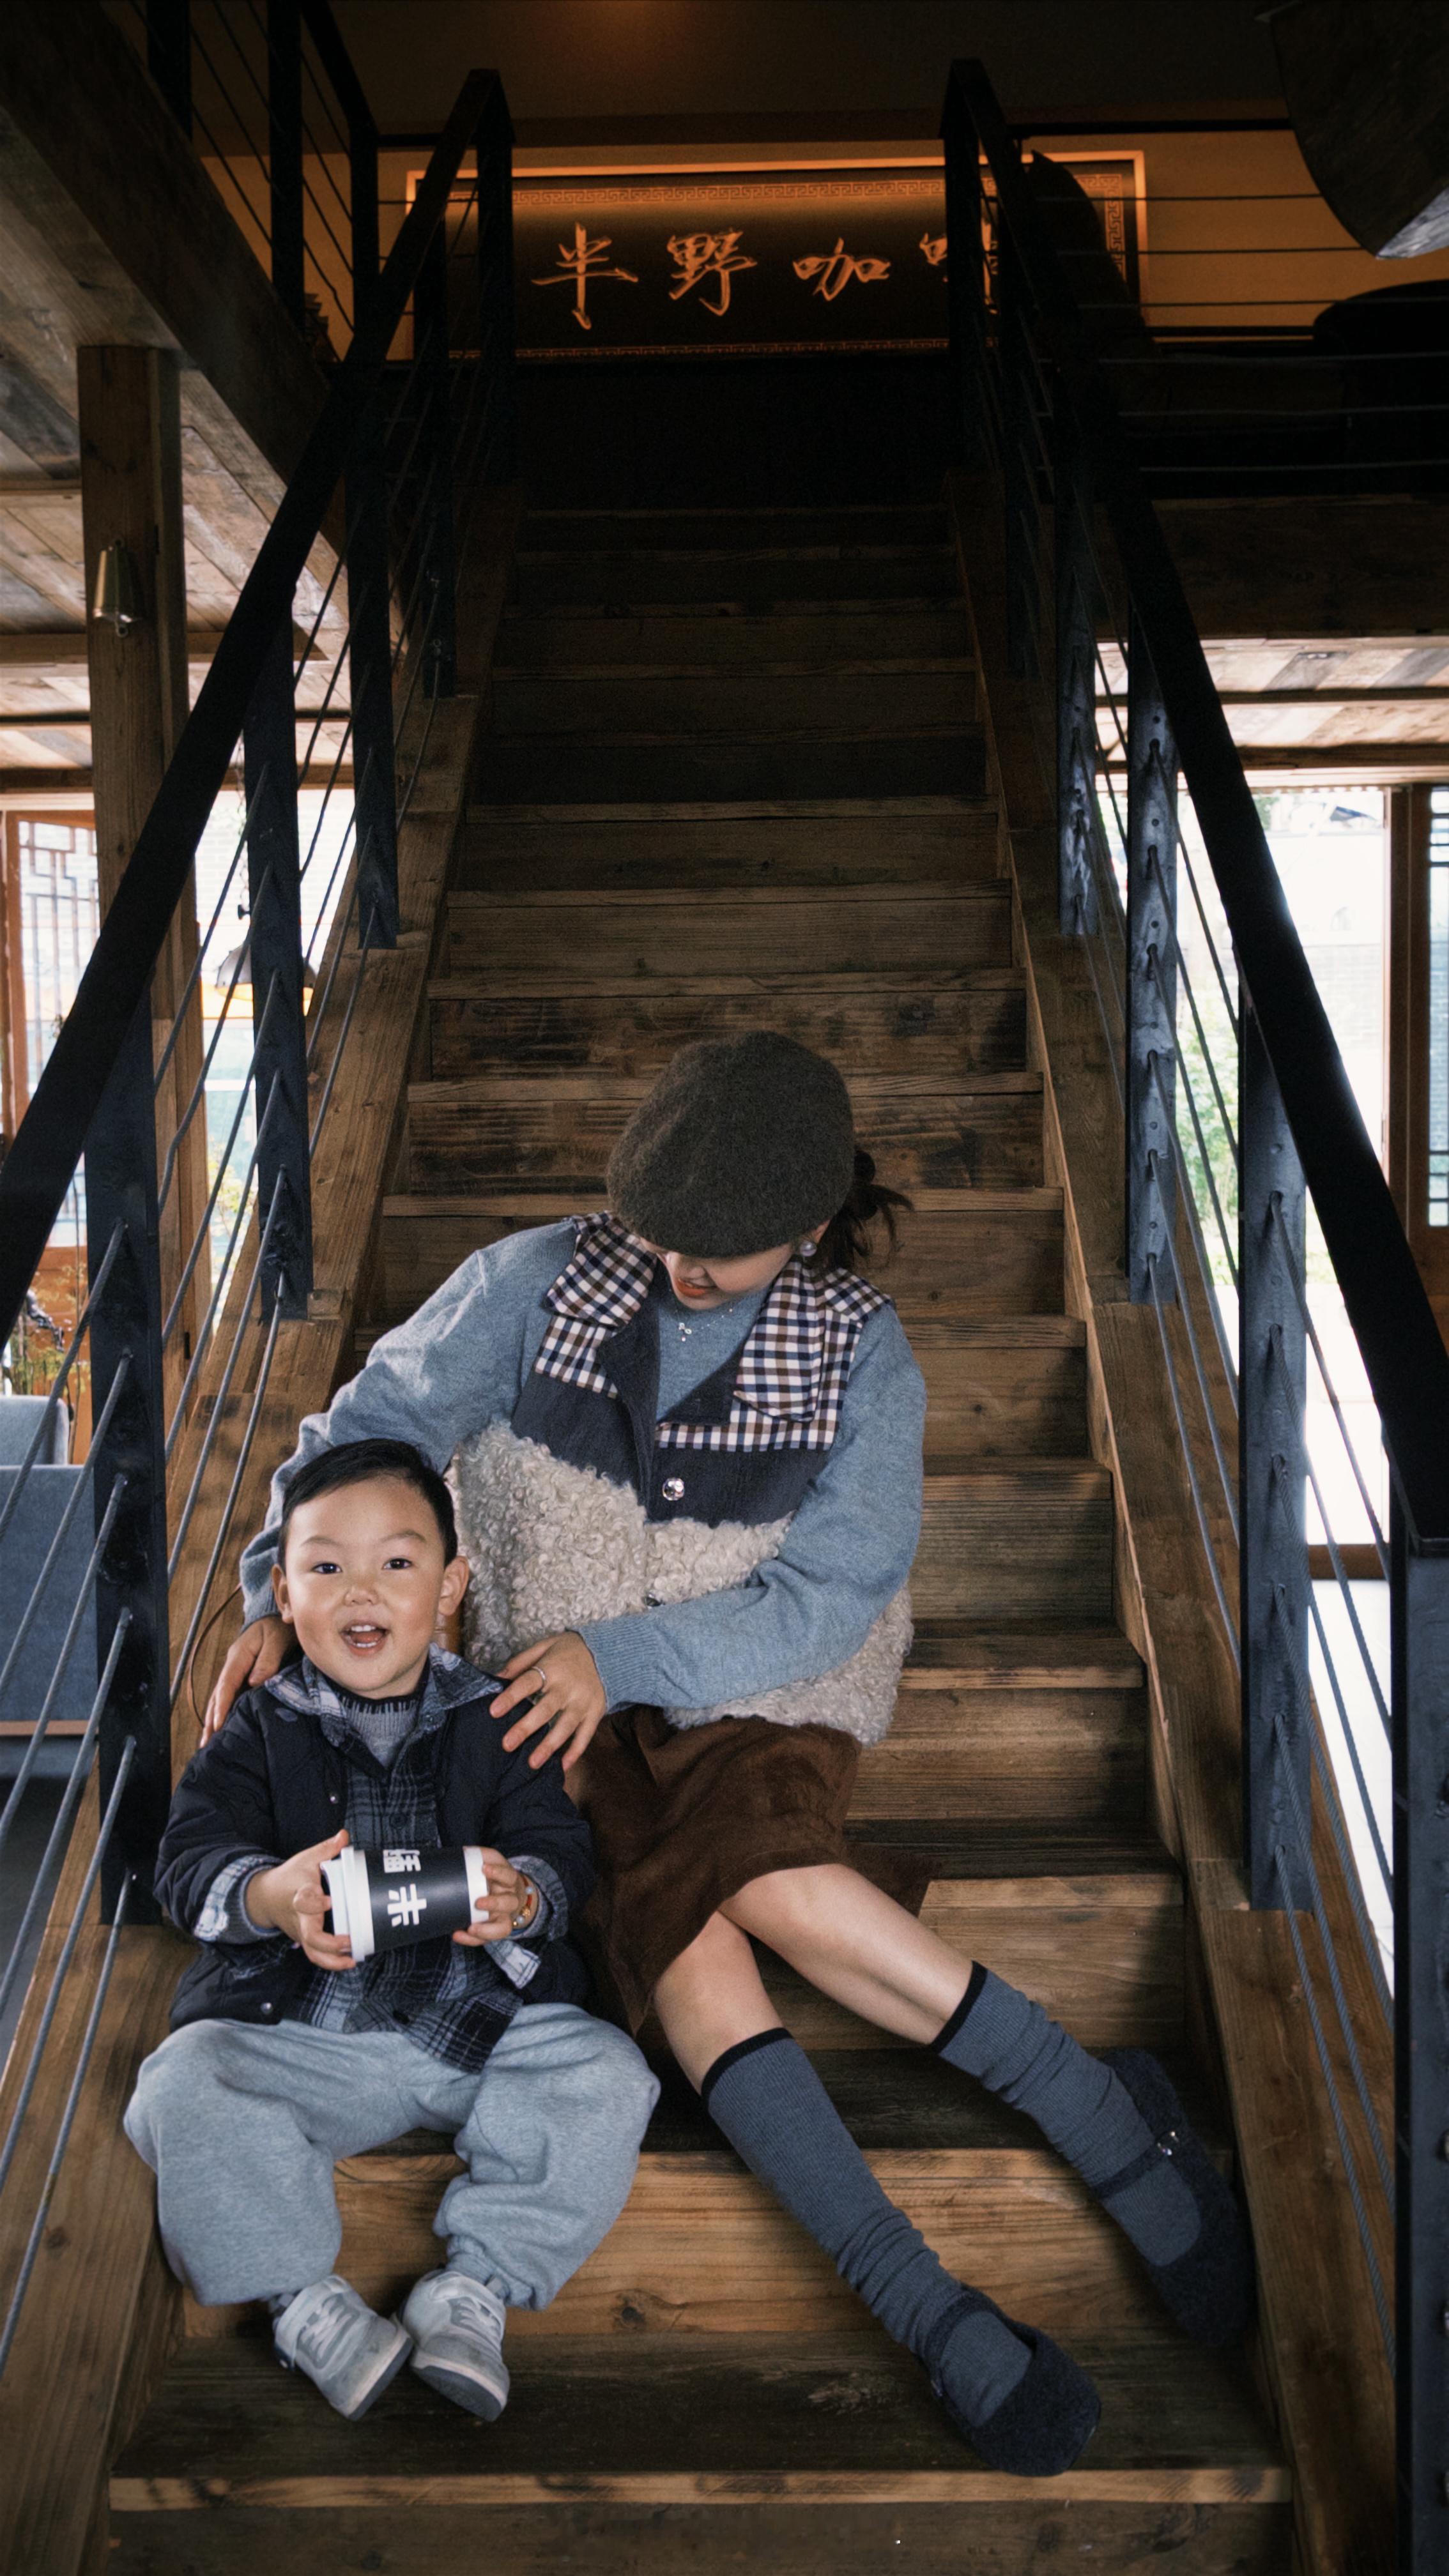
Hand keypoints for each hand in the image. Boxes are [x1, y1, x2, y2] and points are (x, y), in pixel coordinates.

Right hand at [203, 1615, 289, 1742]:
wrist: (278, 1620)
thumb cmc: (279, 1629)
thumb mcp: (277, 1639)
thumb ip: (268, 1659)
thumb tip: (255, 1682)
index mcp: (238, 1656)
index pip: (226, 1684)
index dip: (222, 1705)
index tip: (218, 1724)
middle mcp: (232, 1665)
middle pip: (218, 1695)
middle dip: (211, 1719)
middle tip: (206, 1743)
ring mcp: (235, 1671)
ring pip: (220, 1698)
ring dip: (213, 1718)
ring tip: (208, 1742)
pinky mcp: (241, 1677)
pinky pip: (229, 1696)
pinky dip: (223, 1711)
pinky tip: (221, 1726)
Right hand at [247, 1829, 357, 1971]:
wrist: (265, 1897)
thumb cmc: (289, 1877)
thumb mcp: (306, 1859)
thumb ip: (326, 1849)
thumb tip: (344, 1835)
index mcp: (300, 1895)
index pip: (304, 1902)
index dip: (314, 1903)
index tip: (328, 1901)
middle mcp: (300, 1918)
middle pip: (311, 1937)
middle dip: (329, 1943)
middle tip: (348, 1941)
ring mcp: (301, 1932)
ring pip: (313, 1954)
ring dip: (332, 1961)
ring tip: (352, 1960)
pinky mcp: (305, 1939)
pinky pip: (316, 1955)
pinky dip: (331, 1962)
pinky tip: (349, 1960)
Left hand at [451, 1848, 539, 1945]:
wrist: (512, 1895)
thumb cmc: (496, 1878)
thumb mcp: (493, 1863)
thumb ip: (480, 1857)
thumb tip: (462, 1851)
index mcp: (509, 1880)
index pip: (508, 1875)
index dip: (498, 1872)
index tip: (484, 1868)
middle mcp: (510, 1900)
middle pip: (509, 1903)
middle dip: (494, 1903)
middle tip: (478, 1903)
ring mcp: (504, 1917)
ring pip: (504, 1927)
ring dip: (487, 1929)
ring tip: (471, 1928)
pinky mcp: (495, 1930)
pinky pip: (487, 1940)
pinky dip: (472, 1940)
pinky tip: (457, 1935)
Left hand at [490, 1631, 606, 1773]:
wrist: (609, 1651)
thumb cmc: (570, 1650)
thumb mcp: (545, 1645)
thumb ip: (521, 1662)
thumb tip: (496, 1678)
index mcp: (553, 1668)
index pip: (528, 1683)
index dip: (511, 1697)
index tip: (493, 1711)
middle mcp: (568, 1687)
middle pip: (545, 1710)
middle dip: (526, 1728)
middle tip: (507, 1744)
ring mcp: (583, 1702)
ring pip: (565, 1727)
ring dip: (549, 1746)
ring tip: (533, 1763)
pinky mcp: (595, 1713)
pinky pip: (586, 1735)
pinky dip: (576, 1751)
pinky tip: (563, 1766)